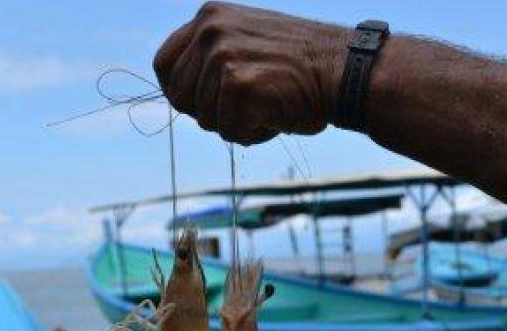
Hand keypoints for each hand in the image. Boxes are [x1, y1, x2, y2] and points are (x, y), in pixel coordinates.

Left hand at [153, 2, 348, 144]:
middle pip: (179, 98)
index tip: (201, 103)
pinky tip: (276, 116)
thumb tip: (180, 92)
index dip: (179, 93)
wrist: (345, 72)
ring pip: (204, 120)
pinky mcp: (237, 85)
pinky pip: (228, 132)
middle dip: (208, 112)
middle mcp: (210, 31)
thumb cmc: (299, 68)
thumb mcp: (246, 43)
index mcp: (208, 17)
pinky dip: (252, 134)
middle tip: (245, 105)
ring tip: (269, 105)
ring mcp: (222, 57)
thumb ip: (213, 58)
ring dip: (236, 123)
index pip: (163, 65)